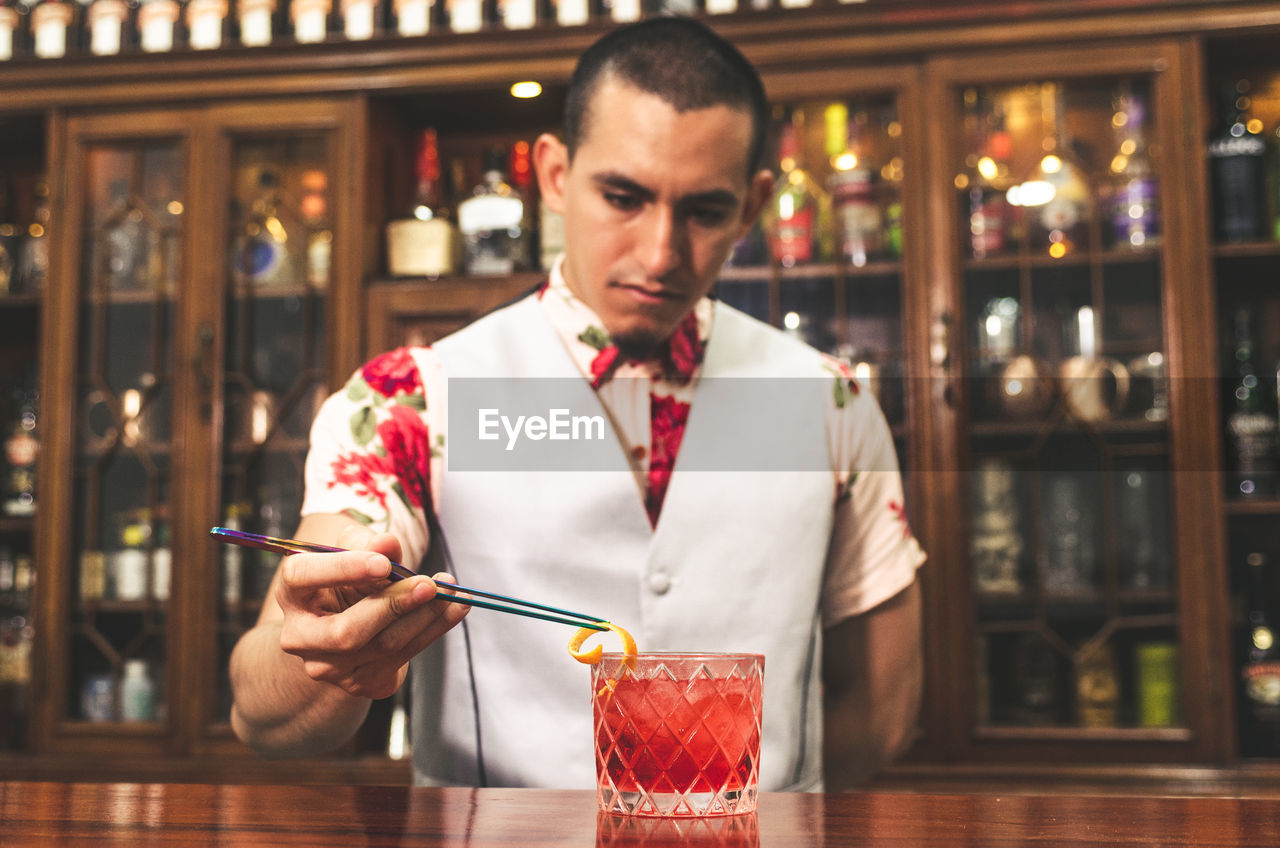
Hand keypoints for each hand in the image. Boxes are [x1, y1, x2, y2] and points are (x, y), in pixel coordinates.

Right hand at [274, 525, 468, 699]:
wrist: (345, 631)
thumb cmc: (348, 581)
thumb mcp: (354, 554)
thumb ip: (367, 545)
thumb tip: (387, 543)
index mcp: (292, 594)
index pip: (301, 577)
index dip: (342, 569)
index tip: (384, 563)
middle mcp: (301, 636)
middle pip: (346, 630)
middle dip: (395, 604)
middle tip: (431, 584)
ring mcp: (328, 667)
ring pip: (383, 645)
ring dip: (425, 616)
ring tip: (451, 591)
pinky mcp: (359, 683)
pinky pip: (403, 657)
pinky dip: (434, 630)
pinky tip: (454, 609)